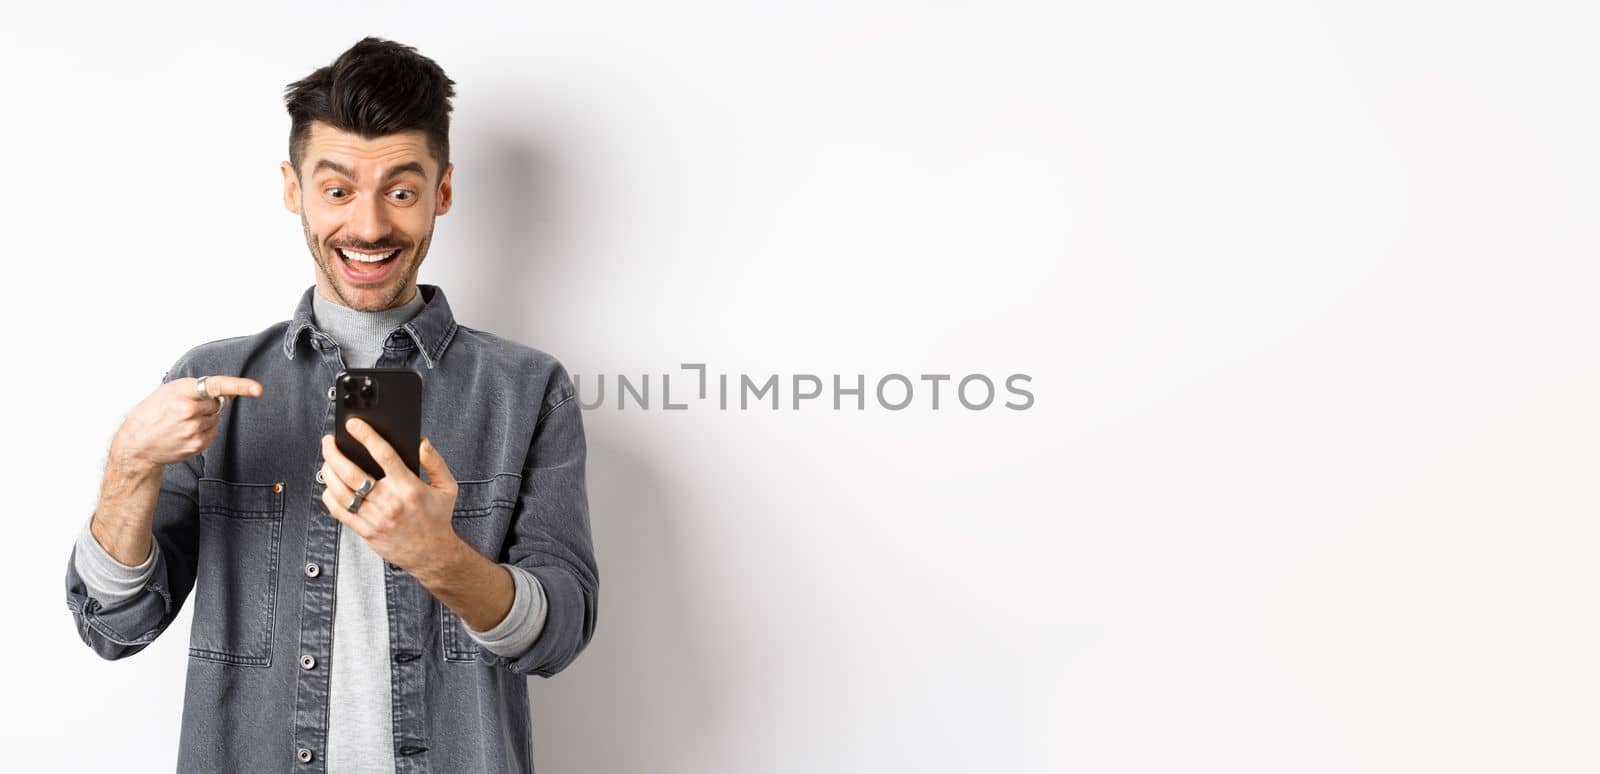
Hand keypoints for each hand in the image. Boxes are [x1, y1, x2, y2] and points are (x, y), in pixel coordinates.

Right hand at [114, 375, 263, 467]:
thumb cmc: (153, 412)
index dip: (239, 386)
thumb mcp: (171, 391)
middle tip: (186, 408)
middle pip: (218, 403)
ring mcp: (193, 430)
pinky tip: (185, 431)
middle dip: (208, 404)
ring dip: (205, 418)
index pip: (216, 386)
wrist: (136, 444)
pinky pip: (213, 432)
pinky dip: (204, 430)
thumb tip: (232, 391)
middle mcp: (188, 411)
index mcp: (181, 392)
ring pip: (216, 418)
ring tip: (181, 422)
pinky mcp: (197, 445)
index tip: (257, 389)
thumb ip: (201, 388)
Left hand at [319, 418, 460, 574]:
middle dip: (335, 452)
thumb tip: (421, 442)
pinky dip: (329, 494)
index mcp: (409, 488)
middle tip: (329, 441)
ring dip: (328, 471)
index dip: (366, 436)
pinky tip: (330, 485)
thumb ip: (435, 462)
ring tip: (326, 460)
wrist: (432, 555)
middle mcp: (389, 502)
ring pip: (340, 490)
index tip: (354, 424)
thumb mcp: (447, 487)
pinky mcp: (364, 530)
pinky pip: (339, 511)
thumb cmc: (438, 519)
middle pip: (351, 472)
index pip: (384, 455)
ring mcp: (374, 517)